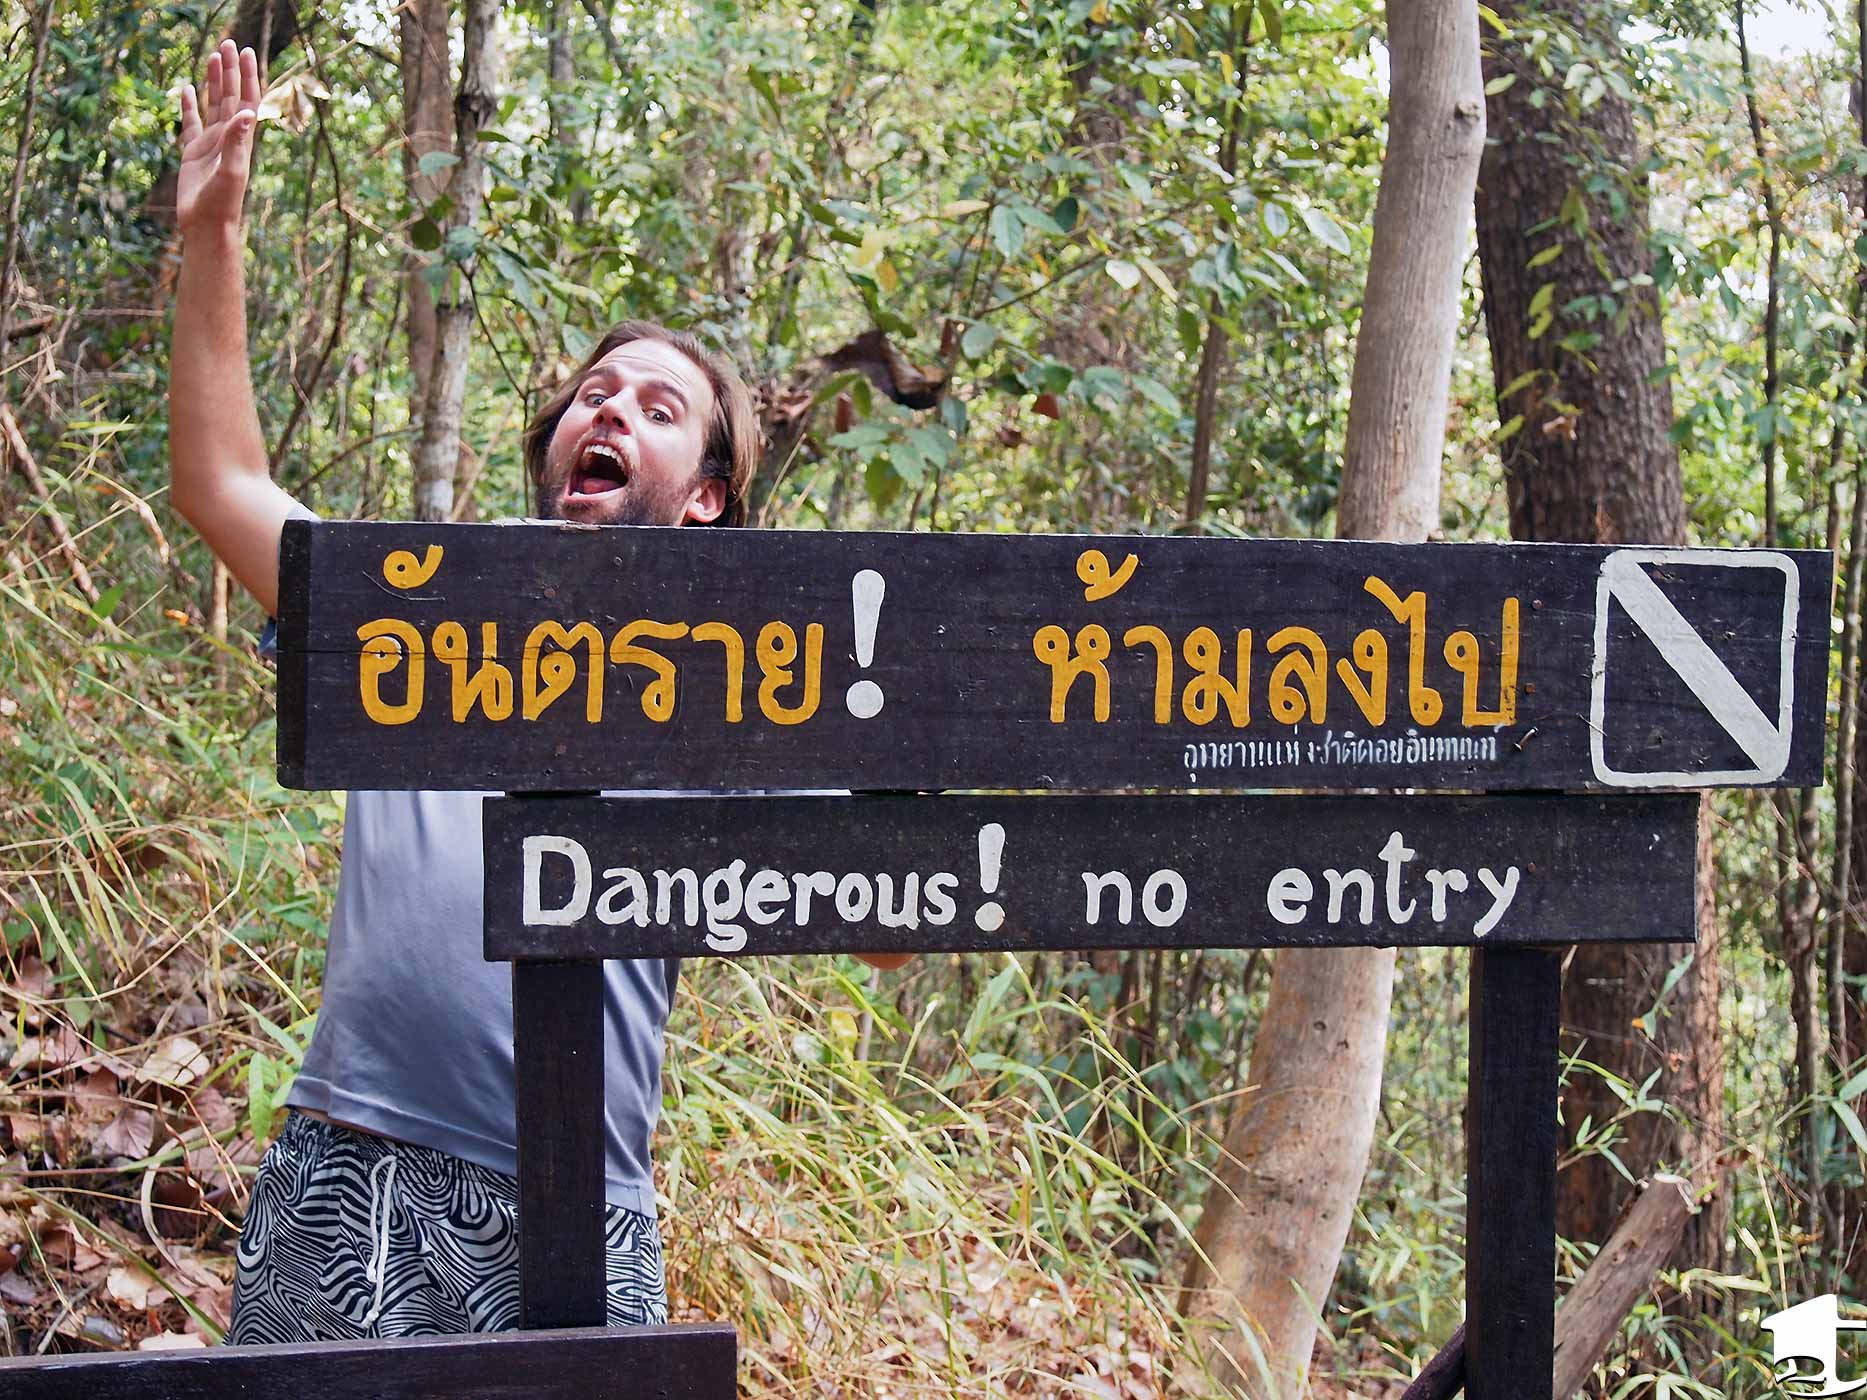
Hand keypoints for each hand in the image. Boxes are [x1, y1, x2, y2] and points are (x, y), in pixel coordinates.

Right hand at [176, 41, 260, 236]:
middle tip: (228, 43)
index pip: (246, 100)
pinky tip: (188, 90)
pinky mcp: (193, 153)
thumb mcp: (232, 171)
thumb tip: (248, 113)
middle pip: (230, 96)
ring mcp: (210, 144)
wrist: (206, 226)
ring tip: (213, 57)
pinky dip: (189, 106)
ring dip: (213, 82)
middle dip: (230, 71)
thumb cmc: (222, 203)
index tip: (245, 52)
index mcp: (241, 140)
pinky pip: (191, 123)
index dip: (247, 76)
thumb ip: (238, 142)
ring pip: (213, 105)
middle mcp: (228, 139)